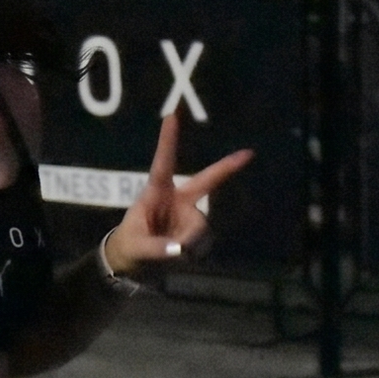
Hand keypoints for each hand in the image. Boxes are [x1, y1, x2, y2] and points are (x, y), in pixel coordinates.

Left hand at [105, 113, 252, 276]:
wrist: (135, 262)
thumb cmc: (129, 245)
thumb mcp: (135, 248)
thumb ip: (156, 249)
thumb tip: (180, 250)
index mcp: (156, 193)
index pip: (162, 164)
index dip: (167, 141)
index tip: (171, 115)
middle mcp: (178, 199)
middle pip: (206, 180)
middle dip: (227, 167)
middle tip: (248, 153)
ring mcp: (190, 214)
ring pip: (201, 227)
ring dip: (190, 243)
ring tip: (169, 252)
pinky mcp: (197, 231)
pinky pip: (203, 242)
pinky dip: (193, 251)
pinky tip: (179, 254)